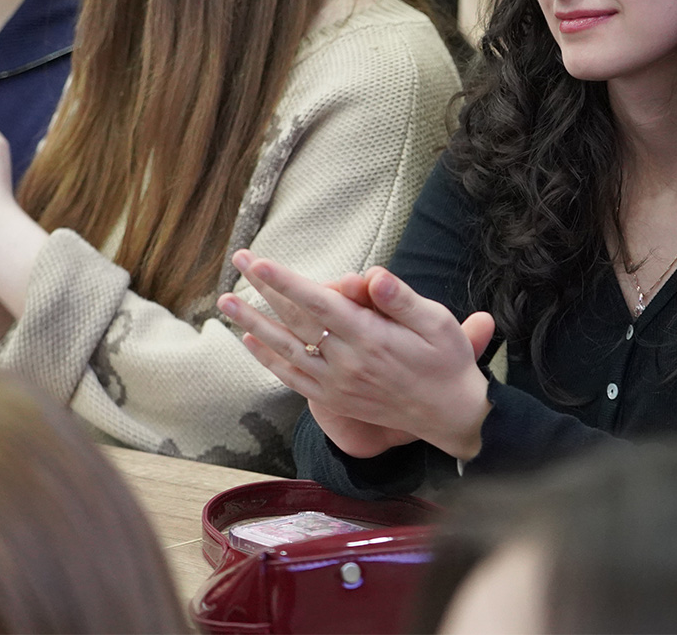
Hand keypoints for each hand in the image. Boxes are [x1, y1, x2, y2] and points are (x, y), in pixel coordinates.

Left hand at [218, 252, 496, 460]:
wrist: (450, 415)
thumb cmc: (446, 361)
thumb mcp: (438, 322)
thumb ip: (402, 299)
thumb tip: (373, 274)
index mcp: (371, 338)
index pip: (319, 303)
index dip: (287, 282)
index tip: (259, 263)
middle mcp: (347, 362)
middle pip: (295, 321)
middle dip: (262, 289)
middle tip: (238, 261)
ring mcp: (337, 384)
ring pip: (285, 349)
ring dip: (252, 323)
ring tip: (226, 302)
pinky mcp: (334, 399)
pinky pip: (293, 378)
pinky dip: (268, 359)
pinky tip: (250, 341)